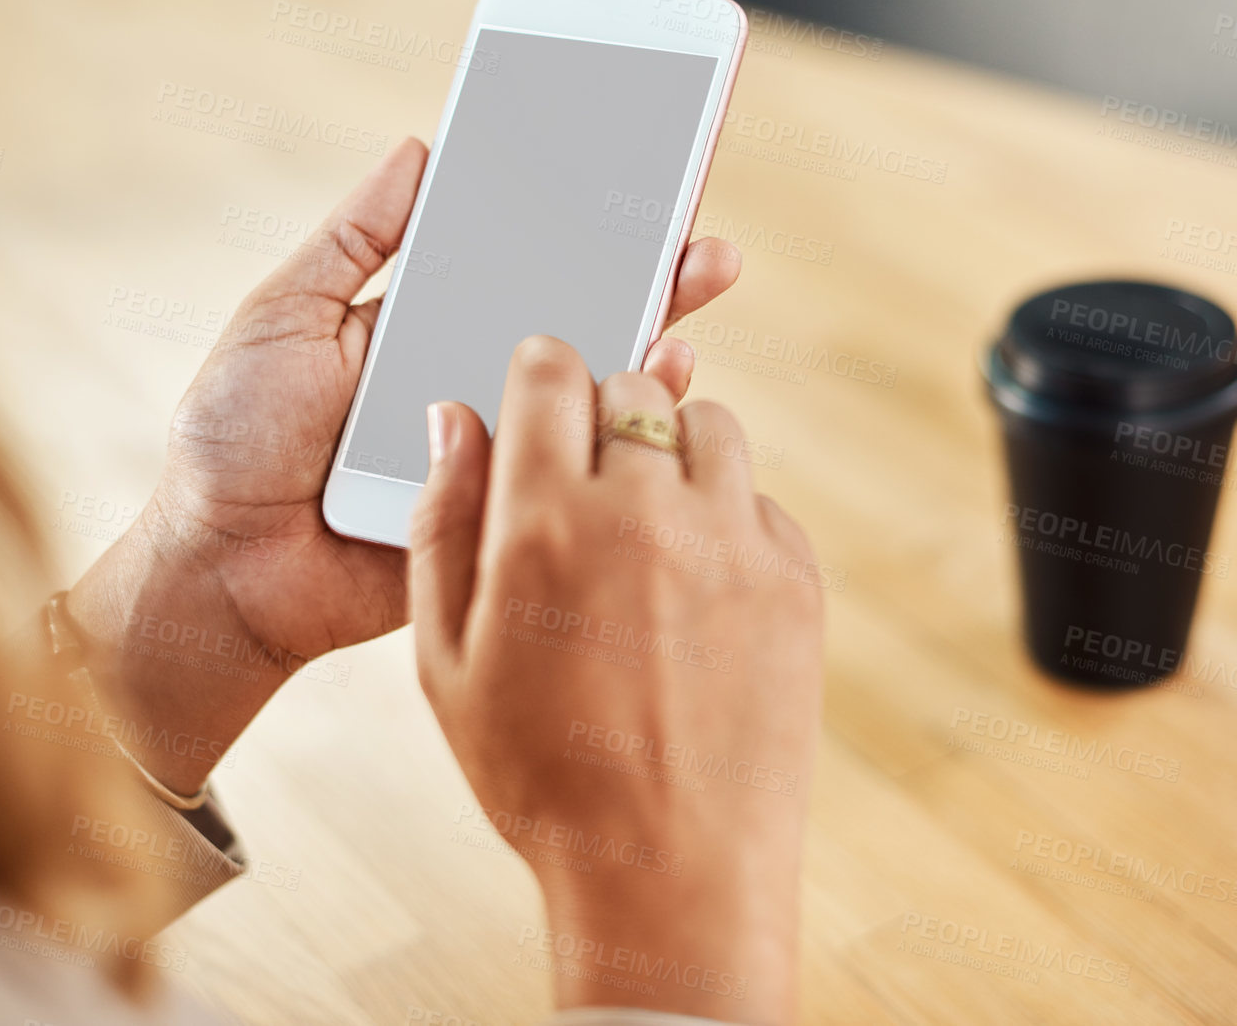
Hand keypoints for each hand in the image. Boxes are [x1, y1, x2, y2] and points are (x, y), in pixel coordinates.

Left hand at [69, 140, 744, 793]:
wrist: (221, 570)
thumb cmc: (233, 441)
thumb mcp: (284, 316)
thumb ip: (355, 240)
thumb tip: (421, 150)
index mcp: (426, 330)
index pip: (518, 267)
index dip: (575, 226)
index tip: (631, 178)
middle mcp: (473, 384)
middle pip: (574, 321)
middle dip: (643, 274)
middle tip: (699, 234)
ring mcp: (497, 449)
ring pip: (592, 392)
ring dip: (652, 338)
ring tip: (697, 280)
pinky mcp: (508, 514)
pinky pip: (579, 470)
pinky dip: (628, 426)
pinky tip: (665, 378)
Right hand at [412, 337, 825, 1024]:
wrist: (670, 868)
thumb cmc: (542, 774)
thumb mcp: (447, 661)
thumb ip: (441, 523)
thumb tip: (454, 420)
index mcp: (546, 520)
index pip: (550, 368)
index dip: (539, 370)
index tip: (540, 393)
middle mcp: (646, 510)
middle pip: (633, 387)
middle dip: (604, 415)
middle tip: (588, 479)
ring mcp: (733, 540)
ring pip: (711, 426)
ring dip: (674, 454)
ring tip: (648, 525)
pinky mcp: (795, 577)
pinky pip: (759, 501)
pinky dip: (727, 520)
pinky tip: (696, 589)